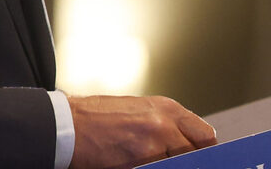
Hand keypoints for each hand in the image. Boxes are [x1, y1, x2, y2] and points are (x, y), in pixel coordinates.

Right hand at [68, 94, 215, 168]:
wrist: (65, 125)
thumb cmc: (95, 118)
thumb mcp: (135, 111)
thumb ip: (163, 124)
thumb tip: (186, 144)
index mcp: (165, 108)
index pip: (206, 136)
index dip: (202, 151)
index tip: (196, 158)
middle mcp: (164, 122)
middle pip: (198, 154)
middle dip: (186, 160)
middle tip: (168, 159)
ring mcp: (154, 143)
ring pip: (179, 163)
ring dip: (167, 164)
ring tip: (144, 159)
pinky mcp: (141, 160)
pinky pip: (159, 168)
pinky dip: (151, 167)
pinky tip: (137, 163)